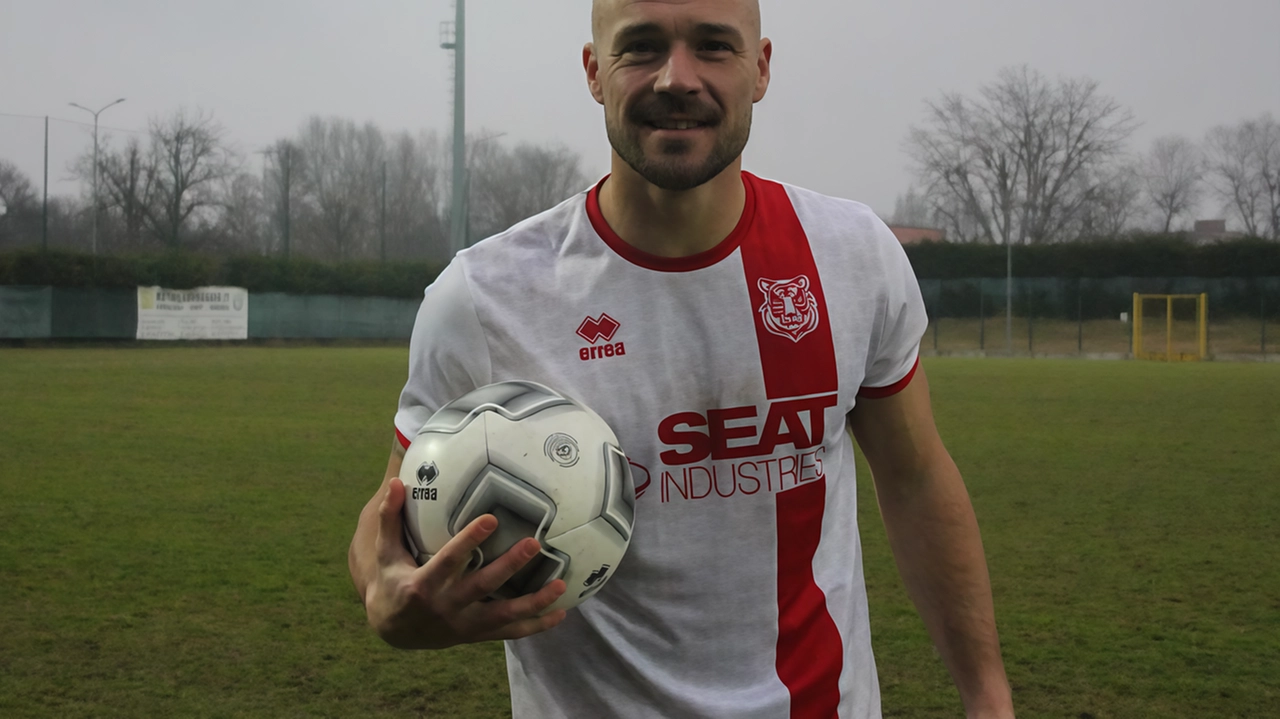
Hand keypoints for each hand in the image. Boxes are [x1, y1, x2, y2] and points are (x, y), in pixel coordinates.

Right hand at [362, 477, 567, 648]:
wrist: (392, 631)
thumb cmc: (392, 582)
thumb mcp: (386, 553)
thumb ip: (390, 518)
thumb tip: (397, 482)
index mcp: (423, 585)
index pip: (450, 560)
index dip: (470, 540)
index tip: (492, 518)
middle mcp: (446, 606)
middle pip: (483, 586)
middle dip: (510, 566)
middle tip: (534, 544)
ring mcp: (463, 624)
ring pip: (503, 615)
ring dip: (534, 602)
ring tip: (561, 585)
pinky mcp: (476, 635)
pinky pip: (510, 633)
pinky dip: (536, 626)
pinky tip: (560, 613)